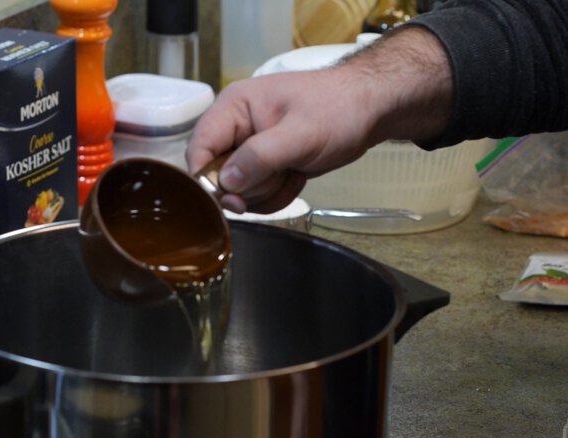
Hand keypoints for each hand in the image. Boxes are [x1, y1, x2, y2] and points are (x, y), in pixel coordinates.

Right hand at [186, 26, 452, 213]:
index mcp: (233, 108)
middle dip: (250, 186)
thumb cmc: (337, 110)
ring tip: (294, 169)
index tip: (232, 197)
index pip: (199, 149)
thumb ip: (259, 158)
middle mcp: (234, 128)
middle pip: (217, 176)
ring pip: (238, 191)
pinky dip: (277, 194)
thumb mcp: (299, 134)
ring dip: (267, 192)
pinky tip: (297, 176)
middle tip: (281, 173)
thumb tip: (226, 184)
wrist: (368, 110)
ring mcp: (249, 149)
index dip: (208, 178)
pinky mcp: (264, 166)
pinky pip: (256, 195)